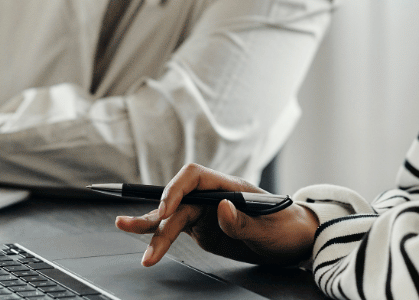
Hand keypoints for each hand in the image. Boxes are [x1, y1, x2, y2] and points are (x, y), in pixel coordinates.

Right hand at [115, 163, 318, 267]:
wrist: (295, 241)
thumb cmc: (287, 228)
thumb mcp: (270, 230)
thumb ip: (243, 222)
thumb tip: (222, 209)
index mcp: (229, 187)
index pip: (194, 177)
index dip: (176, 190)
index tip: (167, 209)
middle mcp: (213, 196)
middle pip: (177, 201)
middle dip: (155, 217)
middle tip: (131, 229)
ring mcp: (205, 212)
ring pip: (171, 216)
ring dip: (150, 226)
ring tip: (124, 227)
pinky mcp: (202, 228)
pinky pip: (176, 228)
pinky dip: (158, 234)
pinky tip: (142, 237)